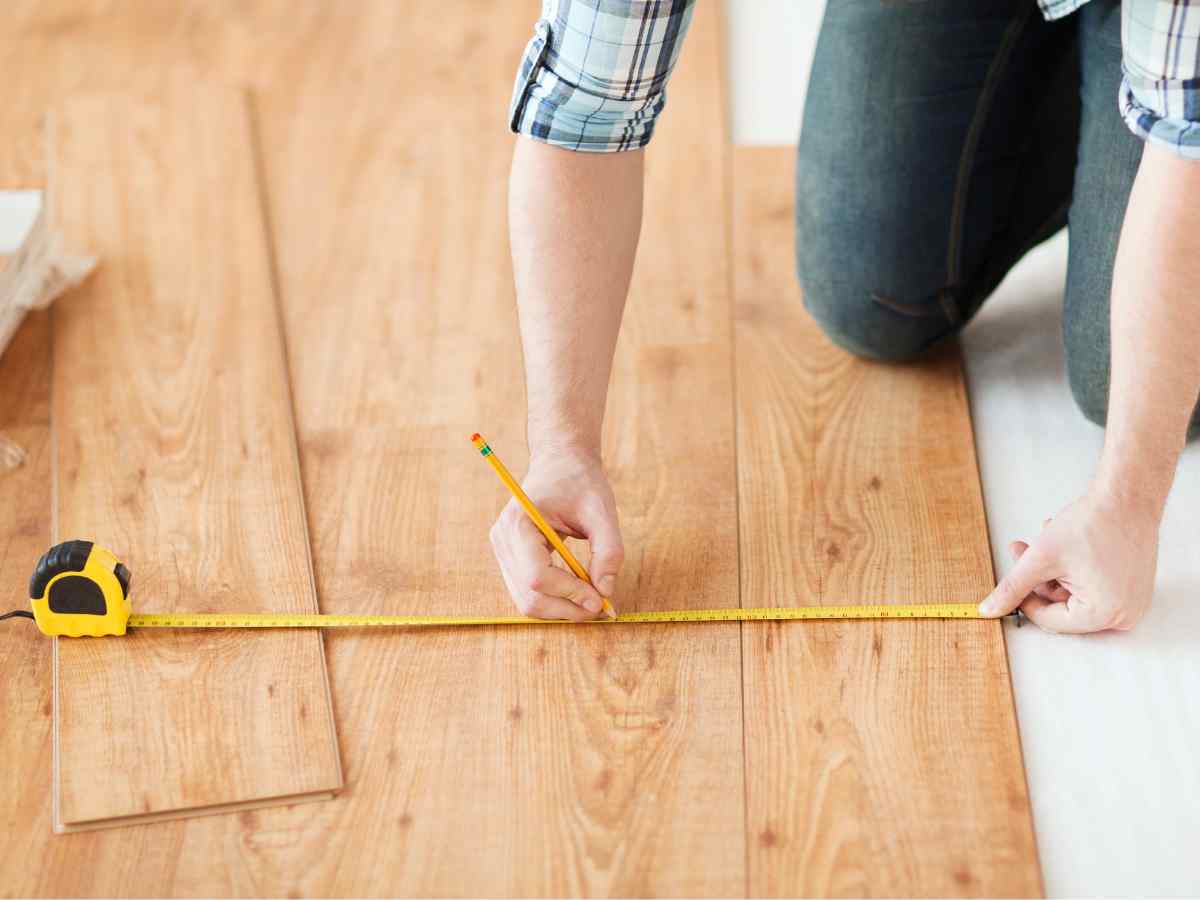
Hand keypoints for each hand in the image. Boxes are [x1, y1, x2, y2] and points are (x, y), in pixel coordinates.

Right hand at [489, 448, 623, 619]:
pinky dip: (555, 600)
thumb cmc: (580, 481)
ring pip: (527, 601)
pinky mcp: (511, 560)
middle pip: (529, 596)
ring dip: (562, 609)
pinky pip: (529, 593)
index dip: (570, 593)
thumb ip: (609, 550)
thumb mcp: (602, 510)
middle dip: (567, 608)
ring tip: (593, 601)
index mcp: (519, 522)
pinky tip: (580, 592)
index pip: (537, 576)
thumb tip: (606, 592)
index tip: (601, 599)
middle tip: (602, 607)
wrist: (561, 463)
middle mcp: (503, 540)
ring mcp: (503, 552)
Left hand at [978, 490, 1160, 632]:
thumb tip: (990, 610)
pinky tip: (1065, 544)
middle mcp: (1124, 615)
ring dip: (1053, 569)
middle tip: (1022, 550)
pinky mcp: (1132, 588)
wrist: (1127, 497)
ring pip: (1074, 594)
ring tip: (1046, 538)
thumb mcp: (1041, 559)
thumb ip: (1012, 588)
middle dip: (1039, 577)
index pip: (1050, 620)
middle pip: (1062, 607)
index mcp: (1104, 614)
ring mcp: (1131, 602)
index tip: (1015, 580)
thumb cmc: (1094, 524)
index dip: (1025, 599)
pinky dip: (1073, 568)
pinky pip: (1092, 587)